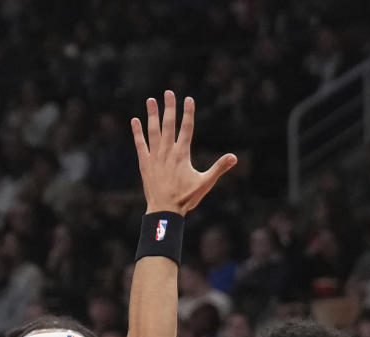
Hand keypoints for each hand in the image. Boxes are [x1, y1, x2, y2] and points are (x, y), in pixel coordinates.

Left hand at [131, 90, 236, 215]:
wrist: (164, 211)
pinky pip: (140, 144)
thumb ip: (219, 168)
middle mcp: (168, 152)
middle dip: (169, 107)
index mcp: (182, 154)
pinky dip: (137, 132)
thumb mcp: (205, 183)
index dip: (188, 113)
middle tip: (168, 92)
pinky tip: (134, 121)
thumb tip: (234, 157)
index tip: (188, 99)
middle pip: (169, 125)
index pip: (186, 128)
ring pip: (153, 131)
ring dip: (152, 115)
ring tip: (151, 100)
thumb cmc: (186, 198)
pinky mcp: (145, 164)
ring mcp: (155, 157)